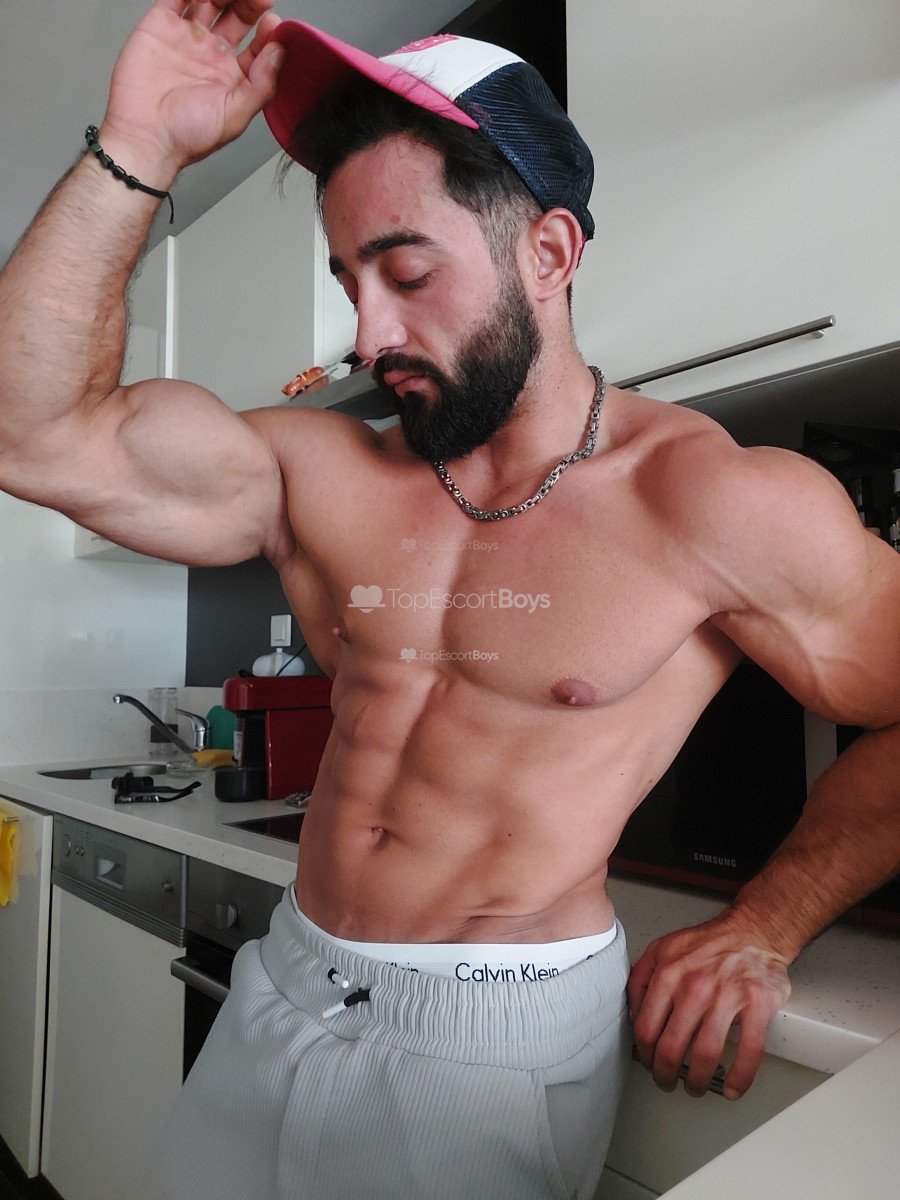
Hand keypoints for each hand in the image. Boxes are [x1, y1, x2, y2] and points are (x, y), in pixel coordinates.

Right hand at [101, 0, 283, 174]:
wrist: (145, 136)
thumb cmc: (187, 136)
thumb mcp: (236, 115)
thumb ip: (262, 84)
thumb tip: (280, 53)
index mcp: (231, 75)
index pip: (257, 45)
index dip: (268, 32)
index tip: (274, 23)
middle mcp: (210, 54)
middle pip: (236, 15)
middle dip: (249, 4)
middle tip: (259, 0)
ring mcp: (186, 37)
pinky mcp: (160, 25)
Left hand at [626, 912, 790, 1099]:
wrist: (752, 931)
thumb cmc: (707, 944)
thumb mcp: (662, 949)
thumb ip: (641, 978)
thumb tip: (632, 1013)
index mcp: (668, 974)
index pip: (646, 1028)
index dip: (645, 1055)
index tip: (649, 1064)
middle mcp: (695, 986)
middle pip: (671, 1047)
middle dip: (665, 1074)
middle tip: (667, 1081)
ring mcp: (727, 996)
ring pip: (705, 1055)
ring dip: (697, 1081)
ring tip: (695, 1087)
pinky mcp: (757, 1005)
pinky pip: (749, 1051)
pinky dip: (739, 1078)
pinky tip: (732, 1089)